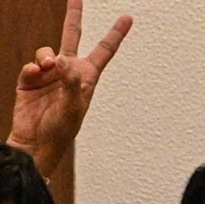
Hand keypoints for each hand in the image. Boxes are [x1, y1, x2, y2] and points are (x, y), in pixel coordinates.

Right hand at [6, 0, 131, 178]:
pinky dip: (32, 69)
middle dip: (73, 16)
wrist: (35, 140)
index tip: (127, 18)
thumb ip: (71, 84)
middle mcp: (68, 71)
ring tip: (48, 69)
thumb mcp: (73, 108)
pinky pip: (31, 64)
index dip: (115, 34)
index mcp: (87, 77)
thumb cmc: (61, 129)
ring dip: (47, 57)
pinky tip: (35, 77)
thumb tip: (64, 62)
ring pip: (47, 51)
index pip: (104, 51)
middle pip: (72, 36)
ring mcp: (48, 73)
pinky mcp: (29, 78)